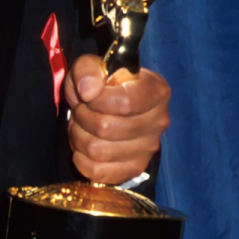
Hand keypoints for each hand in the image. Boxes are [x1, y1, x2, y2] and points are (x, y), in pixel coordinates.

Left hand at [64, 54, 170, 184]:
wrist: (106, 102)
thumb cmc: (102, 83)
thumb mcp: (91, 66)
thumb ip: (88, 70)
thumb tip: (88, 91)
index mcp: (156, 92)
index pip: (124, 103)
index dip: (96, 100)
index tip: (87, 94)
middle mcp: (159, 122)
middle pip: (106, 128)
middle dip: (82, 117)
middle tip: (81, 110)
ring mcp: (149, 149)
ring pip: (98, 150)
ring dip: (79, 136)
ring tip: (82, 125)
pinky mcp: (134, 169)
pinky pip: (98, 172)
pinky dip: (81, 159)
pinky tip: (84, 145)